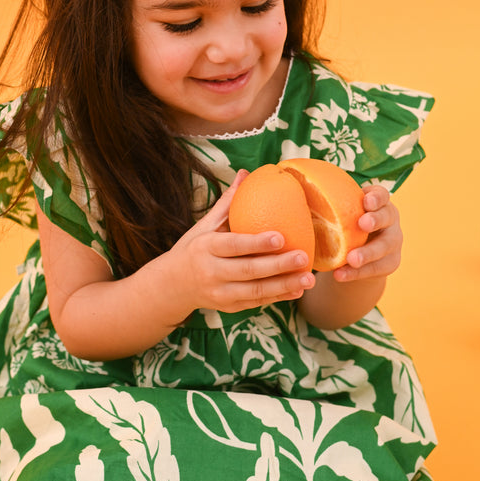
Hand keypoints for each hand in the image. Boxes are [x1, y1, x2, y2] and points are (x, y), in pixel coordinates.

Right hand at [164, 171, 315, 314]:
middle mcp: (211, 272)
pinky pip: (256, 302)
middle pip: (249, 271)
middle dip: (278, 266)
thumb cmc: (193, 249)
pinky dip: (278, 297)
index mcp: (206, 247)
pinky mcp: (229, 306)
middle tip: (303, 257)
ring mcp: (220, 293)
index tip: (280, 237)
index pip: (233, 245)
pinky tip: (297, 290)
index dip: (256, 243)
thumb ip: (228, 203)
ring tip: (308, 279)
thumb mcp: (205, 225)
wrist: (171, 286)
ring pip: (256, 291)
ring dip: (284, 286)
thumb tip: (246, 173)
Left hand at [332, 184, 402, 282]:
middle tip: (362, 224)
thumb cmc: (344, 223)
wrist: (359, 251)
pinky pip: (375, 269)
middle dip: (375, 220)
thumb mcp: (340, 211)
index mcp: (378, 202)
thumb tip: (296, 187)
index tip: (366, 202)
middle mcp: (389, 220)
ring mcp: (392, 242)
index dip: (376, 197)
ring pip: (384, 247)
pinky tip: (340, 275)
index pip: (382, 195)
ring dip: (367, 253)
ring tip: (352, 259)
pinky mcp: (389, 263)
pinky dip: (356, 273)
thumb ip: (326, 202)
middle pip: (387, 217)